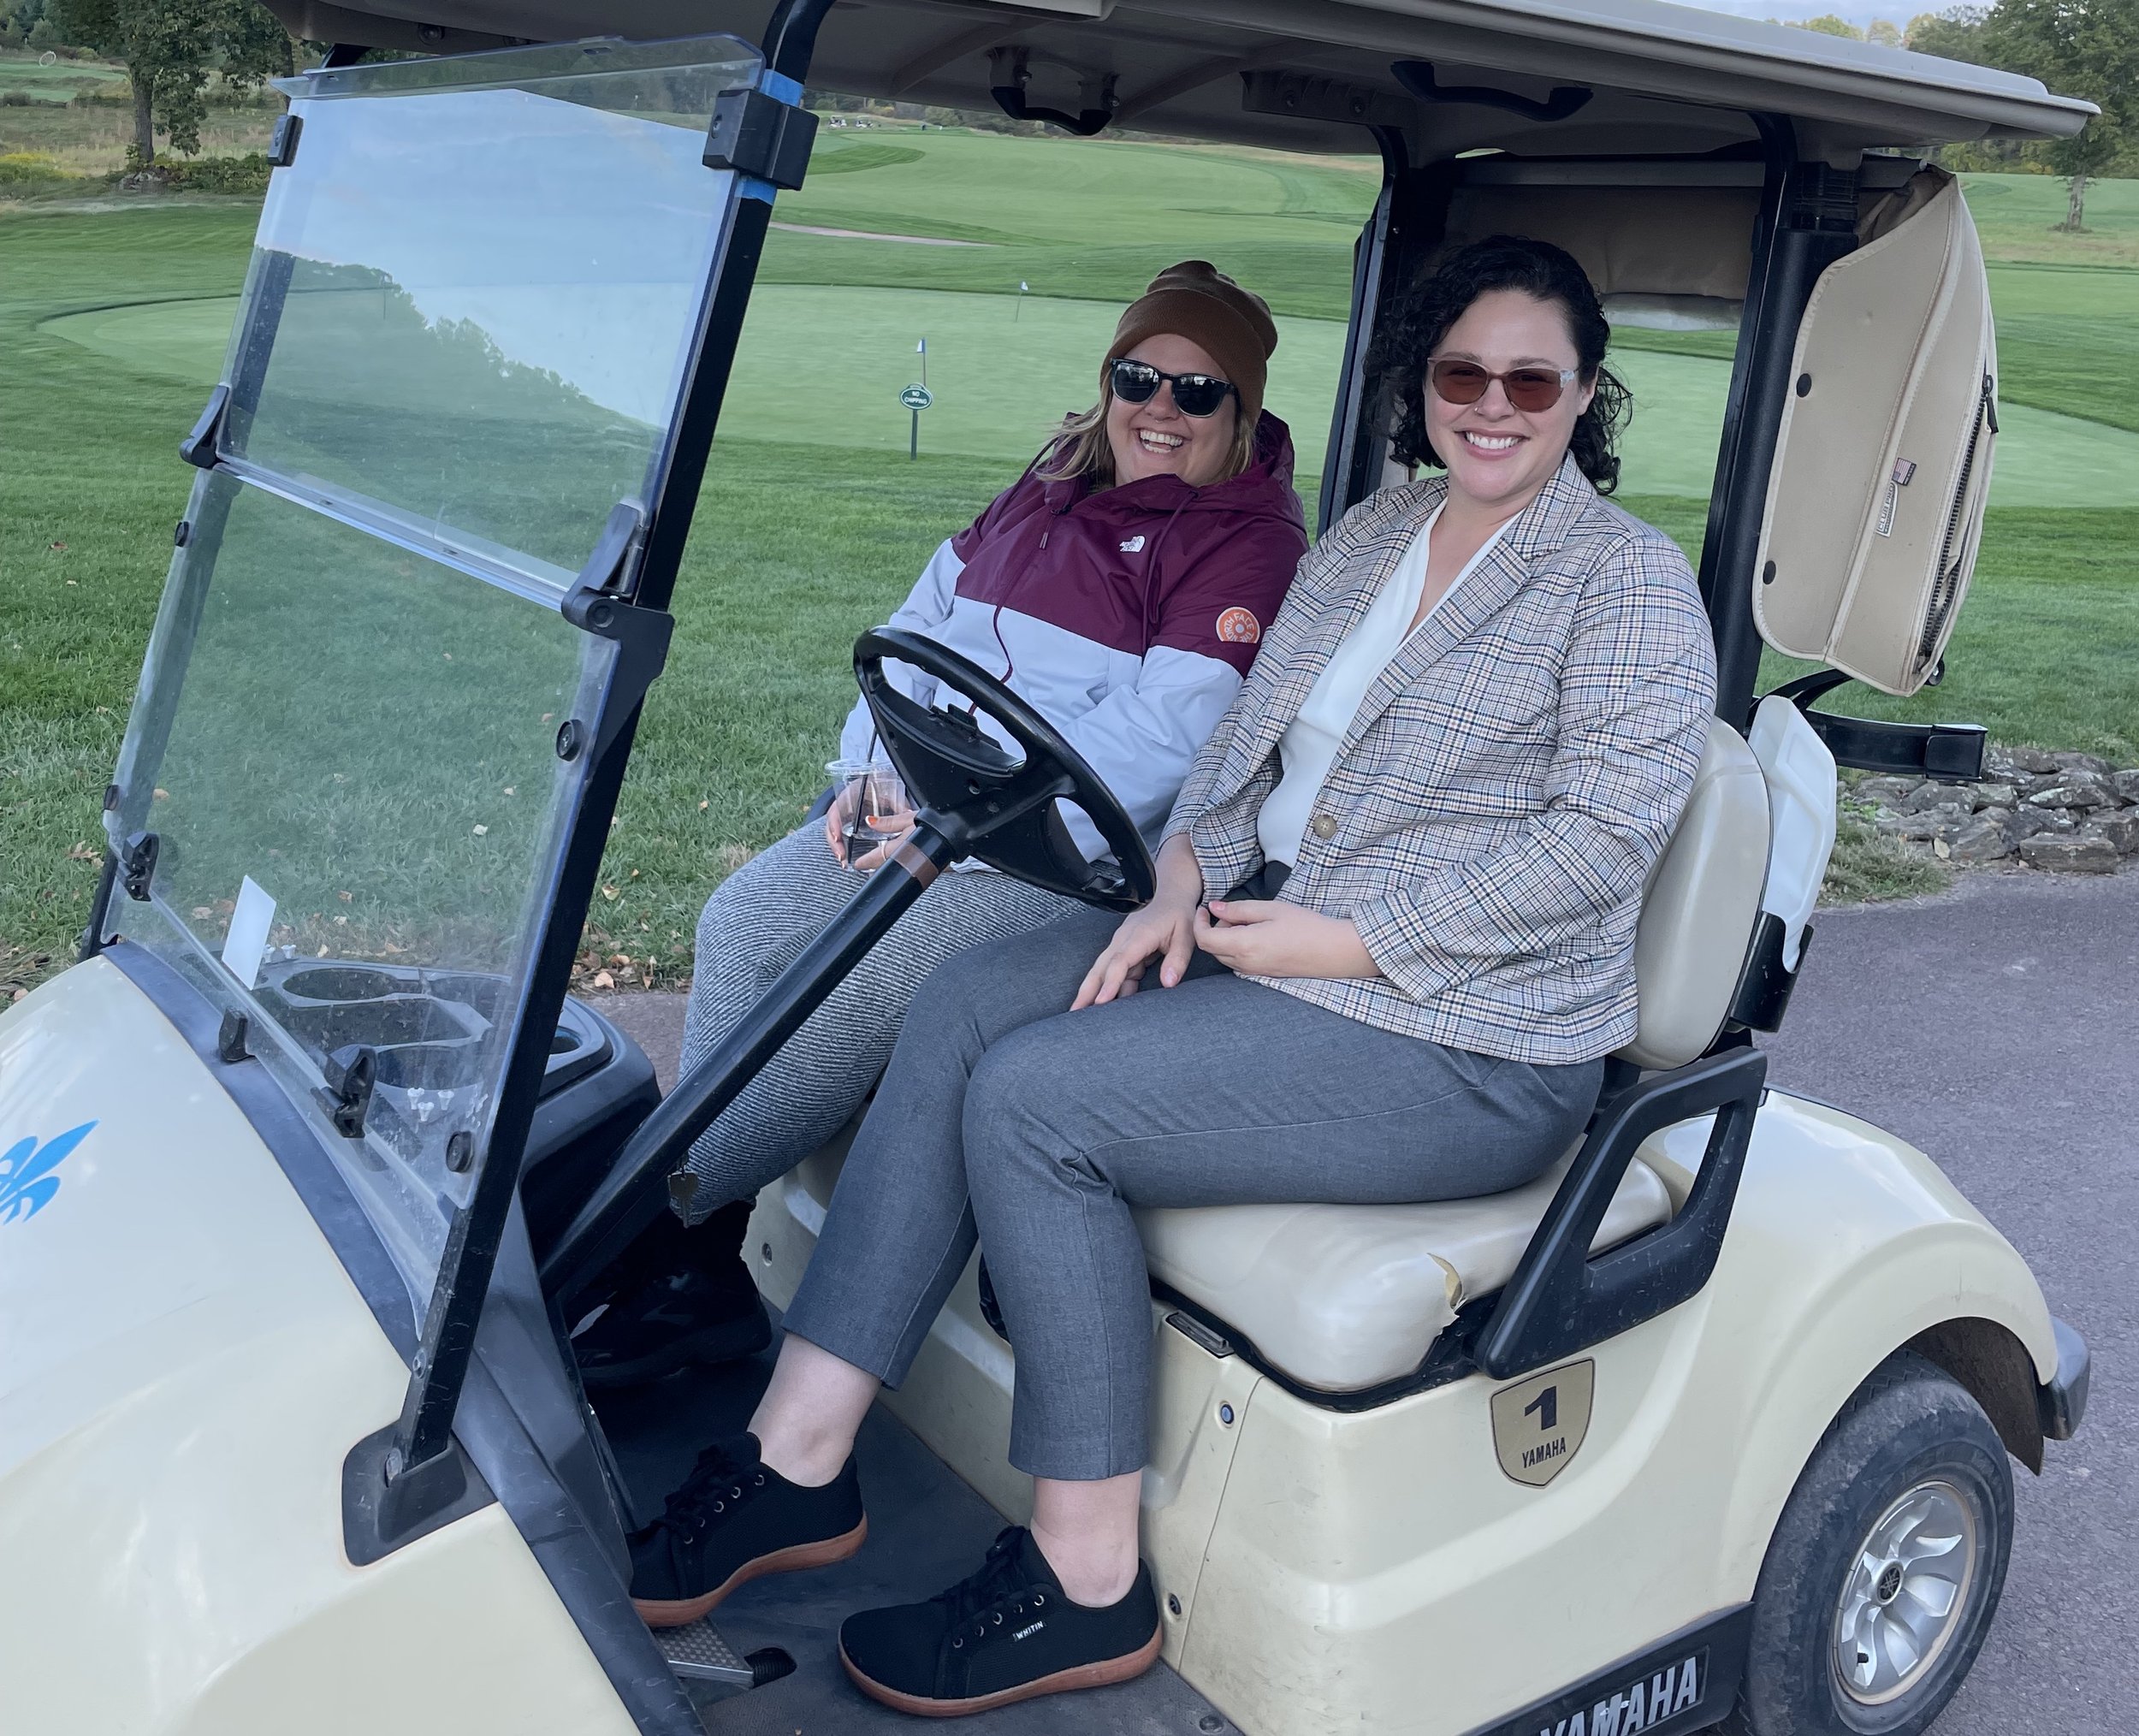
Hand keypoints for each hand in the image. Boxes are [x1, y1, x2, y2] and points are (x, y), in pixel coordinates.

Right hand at [823, 788, 915, 870]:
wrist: (881, 780)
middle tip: (841, 856)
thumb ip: (897, 803)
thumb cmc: (884, 786)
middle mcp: (844, 803)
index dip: (834, 823)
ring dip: (837, 847)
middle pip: (832, 822)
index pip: (837, 807)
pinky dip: (841, 848)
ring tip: (843, 862)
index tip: (837, 837)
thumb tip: (908, 813)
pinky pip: (839, 836)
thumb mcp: (891, 793)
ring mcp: (844, 814)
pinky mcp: (847, 823)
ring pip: (834, 831)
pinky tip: (845, 860)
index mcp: (851, 792)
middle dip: (834, 841)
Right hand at [1072, 832, 1205, 1007]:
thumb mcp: (1186, 935)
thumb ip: (1177, 959)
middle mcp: (1123, 941)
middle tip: (1075, 1013)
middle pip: (1100, 968)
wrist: (1170, 893)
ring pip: (1101, 971)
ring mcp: (1120, 946)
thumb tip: (1168, 983)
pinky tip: (1102, 1006)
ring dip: (1090, 991)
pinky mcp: (1123, 952)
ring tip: (1079, 1013)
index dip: (1110, 983)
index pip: (1119, 962)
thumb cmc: (1177, 914)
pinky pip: (1112, 973)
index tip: (1102, 1001)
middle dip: (1086, 991)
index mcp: (1139, 936)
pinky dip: (1106, 988)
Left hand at [1193, 898, 1378, 979]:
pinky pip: (1238, 964)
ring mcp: (1254, 973)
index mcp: (1244, 945)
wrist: (1334, 951)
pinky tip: (1255, 935)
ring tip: (1245, 922)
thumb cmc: (1306, 926)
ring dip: (1225, 940)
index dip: (1198, 923)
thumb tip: (1214, 908)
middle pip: (1212, 949)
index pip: (1204, 939)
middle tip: (1227, 912)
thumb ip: (1238, 909)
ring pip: (1224, 957)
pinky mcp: (1263, 976)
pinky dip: (1236, 949)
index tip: (1204, 908)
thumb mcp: (1271, 909)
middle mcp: (1245, 964)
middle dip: (1212, 929)